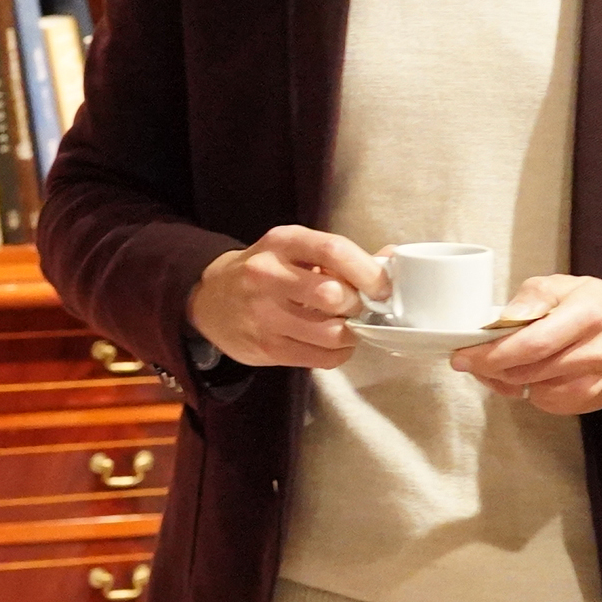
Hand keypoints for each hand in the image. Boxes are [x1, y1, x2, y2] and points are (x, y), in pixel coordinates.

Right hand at [190, 226, 388, 368]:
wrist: (210, 299)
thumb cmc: (264, 271)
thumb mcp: (294, 250)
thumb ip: (338, 256)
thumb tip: (391, 258)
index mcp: (282, 243)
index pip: (333, 250)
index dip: (367, 271)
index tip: (382, 286)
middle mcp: (268, 275)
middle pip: (333, 294)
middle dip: (356, 305)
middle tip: (358, 307)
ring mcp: (264, 314)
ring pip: (330, 332)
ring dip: (350, 333)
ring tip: (348, 326)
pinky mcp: (265, 348)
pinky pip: (320, 358)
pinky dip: (338, 353)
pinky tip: (334, 344)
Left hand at [455, 275, 601, 415]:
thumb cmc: (598, 306)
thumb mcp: (567, 285)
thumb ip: (533, 297)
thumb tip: (502, 320)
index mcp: (588, 315)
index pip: (532, 343)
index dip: (492, 353)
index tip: (462, 354)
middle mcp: (594, 352)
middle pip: (527, 370)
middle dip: (489, 367)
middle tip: (469, 359)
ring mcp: (594, 382)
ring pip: (532, 390)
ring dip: (504, 380)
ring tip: (496, 363)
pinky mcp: (590, 402)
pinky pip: (544, 402)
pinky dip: (526, 390)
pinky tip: (524, 375)